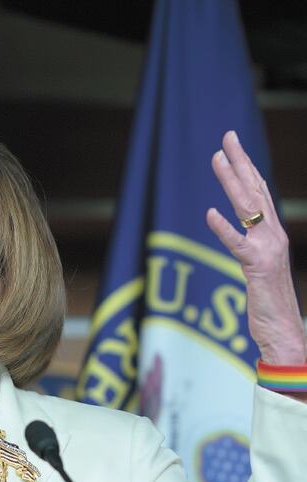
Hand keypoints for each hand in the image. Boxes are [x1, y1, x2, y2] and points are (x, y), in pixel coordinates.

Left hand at [207, 130, 305, 365]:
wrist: (284, 330)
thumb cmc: (269, 302)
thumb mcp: (259, 267)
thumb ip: (250, 246)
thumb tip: (238, 229)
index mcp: (272, 233)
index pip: (258, 192)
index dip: (246, 167)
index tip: (232, 145)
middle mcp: (273, 235)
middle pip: (254, 191)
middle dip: (240, 162)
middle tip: (227, 137)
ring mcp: (267, 249)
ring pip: (247, 208)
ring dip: (230, 182)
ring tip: (216, 159)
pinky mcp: (257, 267)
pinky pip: (238, 245)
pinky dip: (224, 229)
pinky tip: (209, 214)